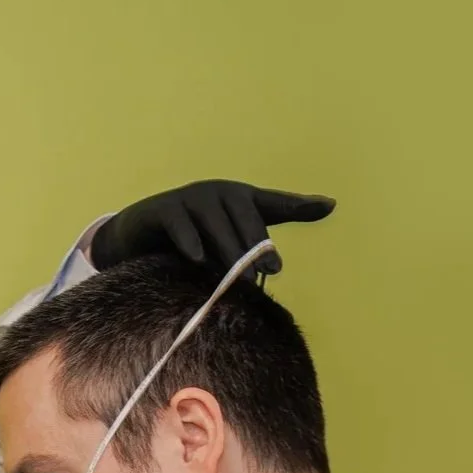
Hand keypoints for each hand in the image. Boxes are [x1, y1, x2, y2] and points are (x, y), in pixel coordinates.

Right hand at [89, 180, 335, 277]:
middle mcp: (217, 193)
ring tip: (238, 279)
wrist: (143, 236)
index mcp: (240, 199)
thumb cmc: (199, 236)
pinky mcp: (163, 210)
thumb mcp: (235, 235)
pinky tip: (198, 259)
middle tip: (268, 273)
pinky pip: (179, 223)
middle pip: (243, 216)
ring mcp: (189, 199)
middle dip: (255, 245)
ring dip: (227, 249)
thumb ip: (271, 232)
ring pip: (214, 221)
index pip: (270, 205)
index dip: (294, 210)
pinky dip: (189, 240)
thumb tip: (329, 206)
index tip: (316, 220)